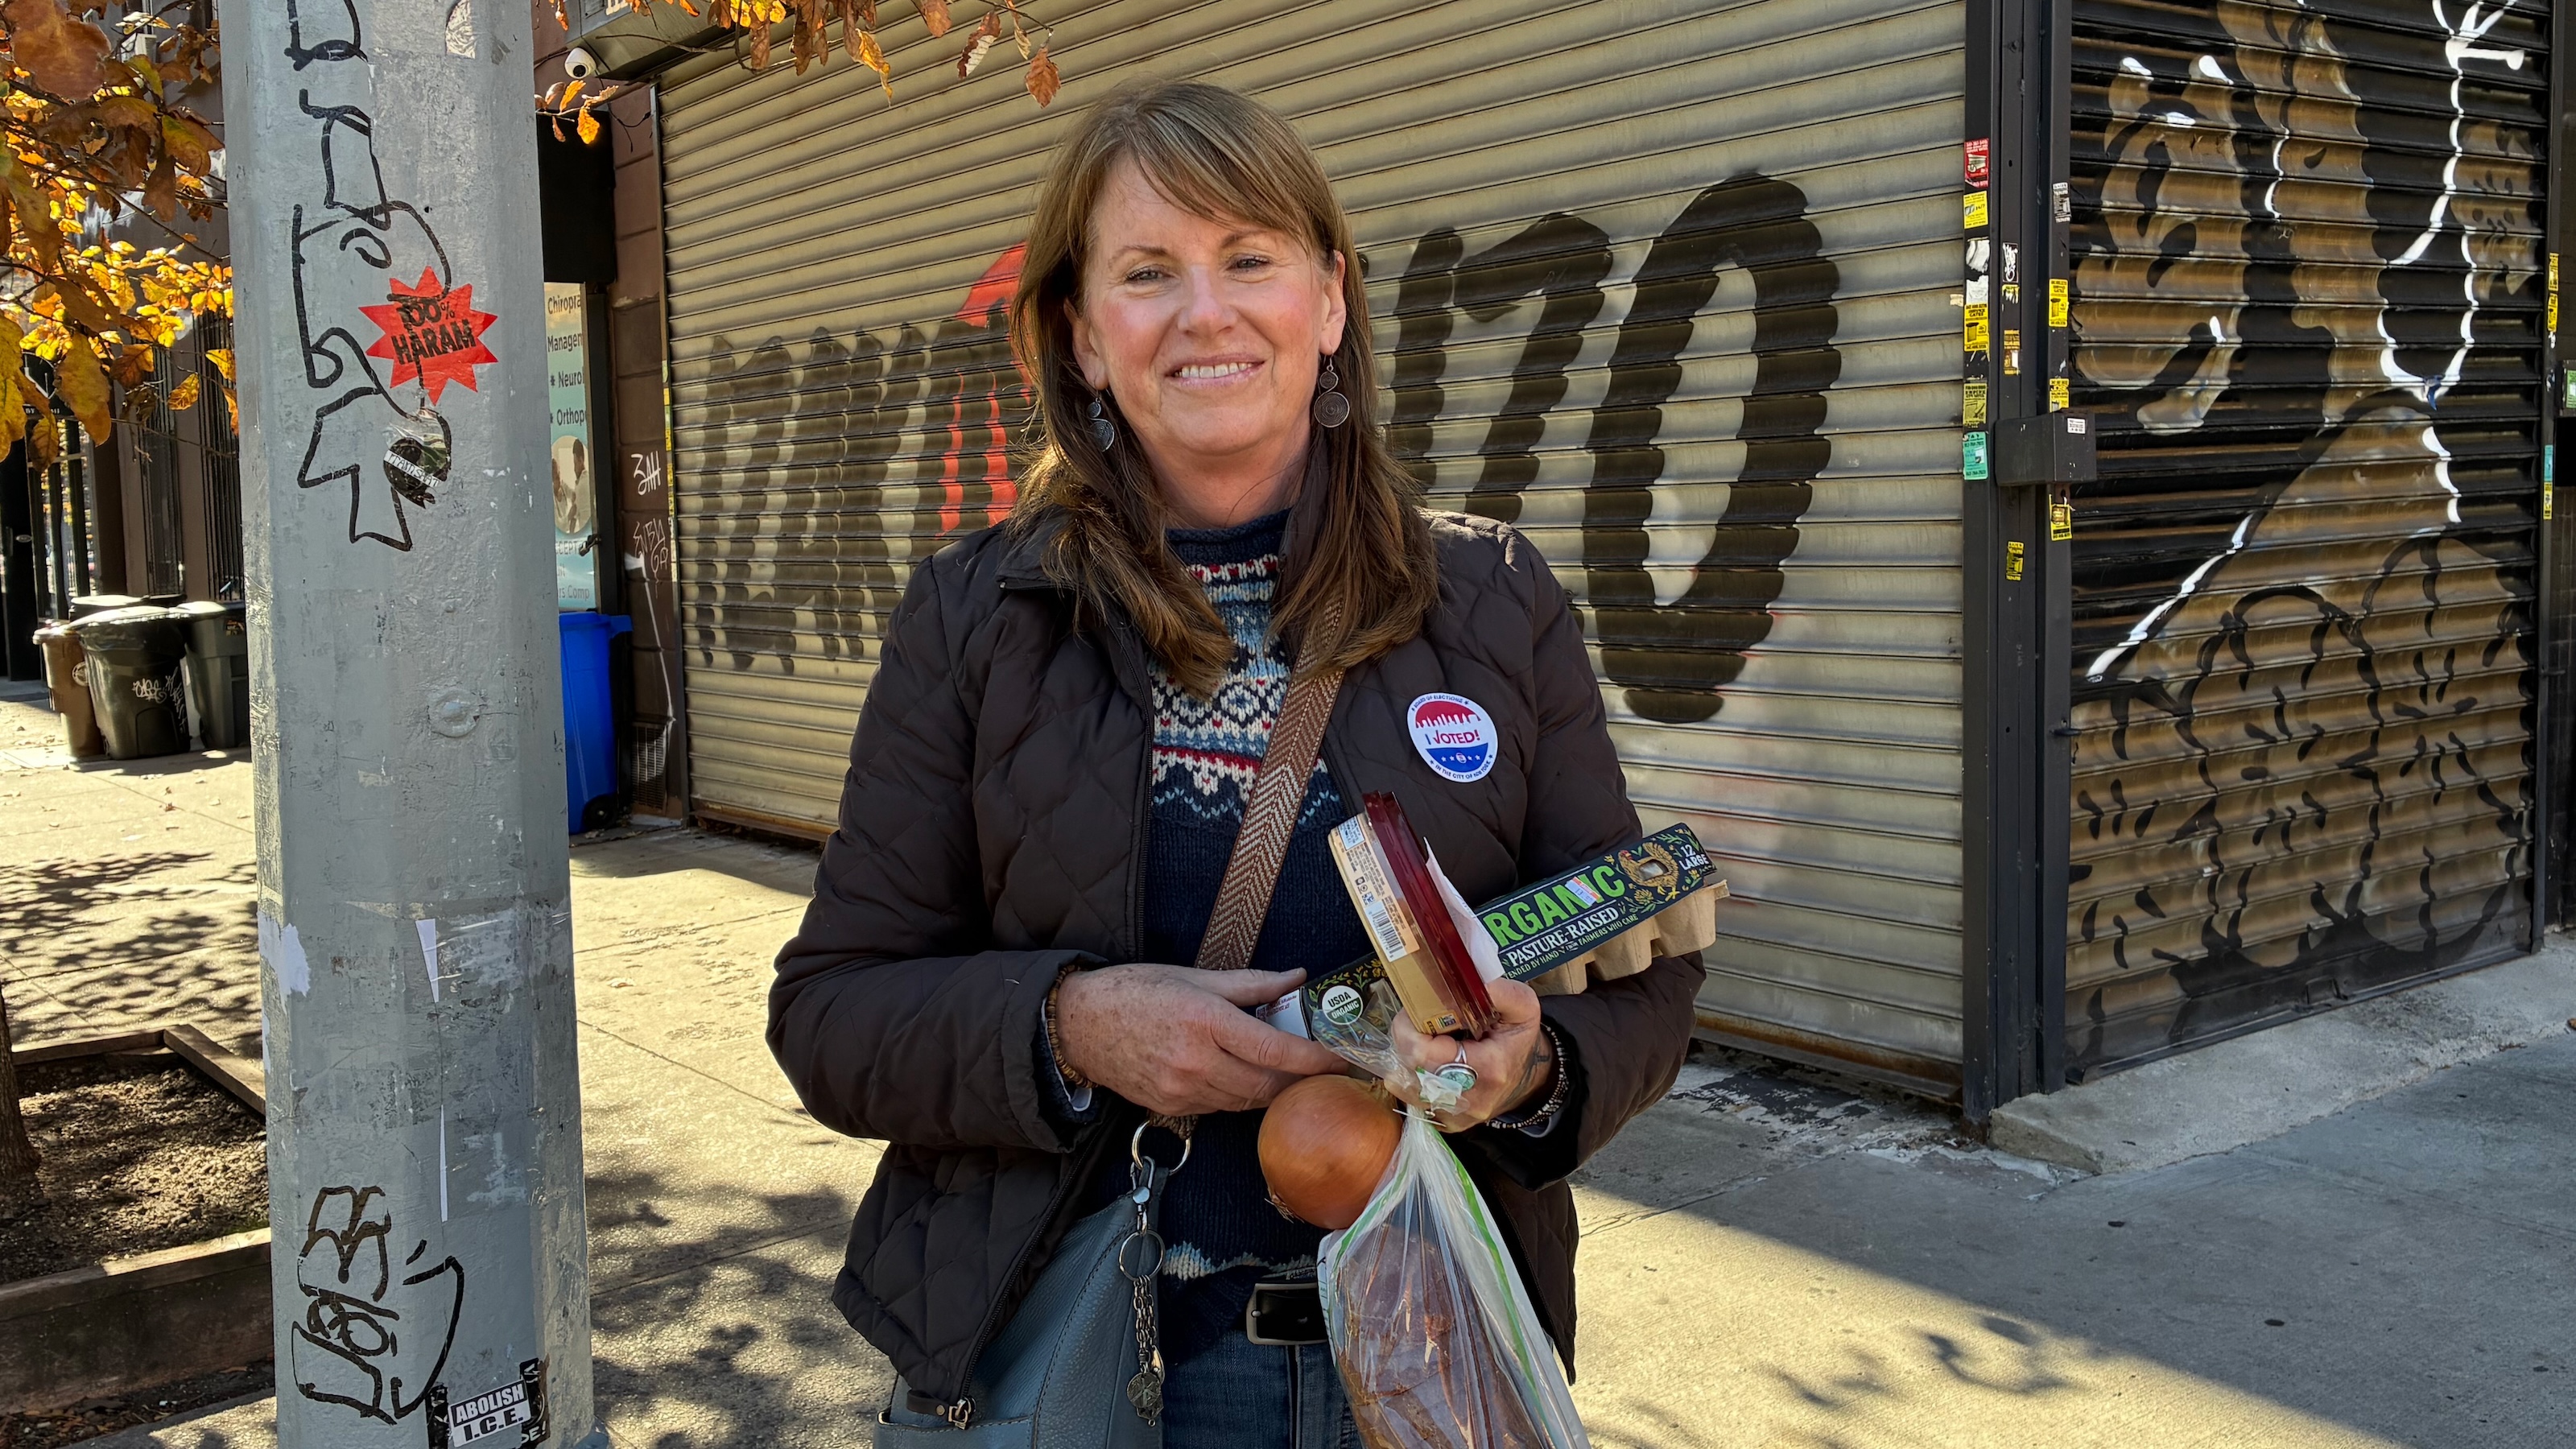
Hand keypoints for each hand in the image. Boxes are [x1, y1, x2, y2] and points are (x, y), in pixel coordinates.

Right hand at [1054, 964, 1350, 1116]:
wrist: (1080, 1026)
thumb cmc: (1136, 991)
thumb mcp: (1195, 976)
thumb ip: (1251, 983)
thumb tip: (1296, 978)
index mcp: (1206, 1020)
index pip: (1275, 1051)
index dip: (1315, 1060)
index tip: (1342, 1059)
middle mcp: (1197, 1061)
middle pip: (1268, 1084)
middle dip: (1303, 1080)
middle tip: (1327, 1070)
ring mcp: (1184, 1090)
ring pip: (1248, 1100)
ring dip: (1275, 1090)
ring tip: (1294, 1073)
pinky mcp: (1173, 1107)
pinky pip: (1222, 1106)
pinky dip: (1244, 1095)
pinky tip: (1251, 1078)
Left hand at [1384, 976, 1553, 1131]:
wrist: (1525, 1080)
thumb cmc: (1517, 1041)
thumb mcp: (1523, 1008)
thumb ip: (1500, 992)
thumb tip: (1472, 984)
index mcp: (1489, 1069)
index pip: (1424, 1053)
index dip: (1410, 1027)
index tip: (1417, 1008)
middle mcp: (1470, 1100)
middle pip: (1410, 1068)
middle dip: (1406, 1037)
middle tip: (1418, 1019)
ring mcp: (1456, 1116)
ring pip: (1404, 1085)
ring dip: (1406, 1057)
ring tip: (1424, 1040)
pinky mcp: (1445, 1123)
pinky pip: (1411, 1098)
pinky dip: (1412, 1075)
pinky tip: (1428, 1061)